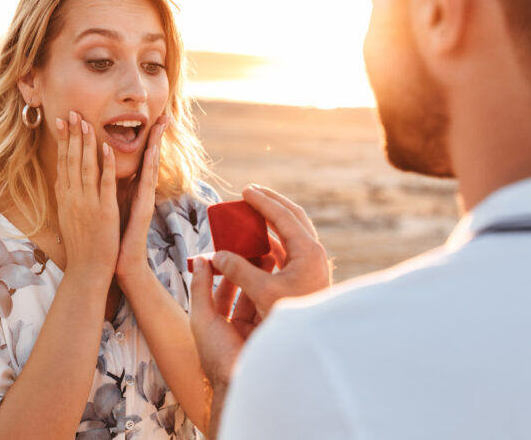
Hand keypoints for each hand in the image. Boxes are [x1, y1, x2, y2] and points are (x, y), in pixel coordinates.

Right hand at [55, 111, 118, 288]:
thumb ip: (69, 197)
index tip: (62, 122)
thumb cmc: (82, 245)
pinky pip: (104, 184)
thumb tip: (63, 181)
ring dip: (85, 143)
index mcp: (66, 197)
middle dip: (72, 134)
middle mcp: (73, 197)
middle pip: (71, 160)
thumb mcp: (70, 217)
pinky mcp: (104, 211)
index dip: (63, 141)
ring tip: (86, 122)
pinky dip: (105, 165)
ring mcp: (87, 203)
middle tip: (71, 112)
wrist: (88, 269)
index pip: (63, 163)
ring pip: (85, 167)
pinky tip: (106, 148)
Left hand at [114, 116, 167, 287]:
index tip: (152, 120)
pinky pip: (145, 184)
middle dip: (157, 138)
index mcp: (134, 190)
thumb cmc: (116, 237)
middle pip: (151, 159)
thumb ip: (115, 189)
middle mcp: (143, 192)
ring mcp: (146, 200)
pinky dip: (147, 167)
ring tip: (159, 126)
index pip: (141, 159)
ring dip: (154, 145)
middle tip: (165, 117)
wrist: (121, 263)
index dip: (147, 140)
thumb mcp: (114, 207)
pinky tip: (150, 152)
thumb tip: (109, 172)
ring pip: (151, 167)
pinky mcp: (144, 209)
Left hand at [189, 253, 273, 390]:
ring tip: (271, 258)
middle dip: (249, 273)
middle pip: (243, 293)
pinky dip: (275, 292)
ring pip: (259, 298)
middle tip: (257, 252)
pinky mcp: (272, 332)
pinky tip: (279, 276)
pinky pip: (273, 307)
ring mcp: (256, 330)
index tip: (232, 253)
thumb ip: (200, 288)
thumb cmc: (217, 354)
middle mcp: (237, 327)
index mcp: (218, 325)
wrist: (241, 380)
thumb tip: (200, 260)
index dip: (226, 273)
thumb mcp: (202, 317)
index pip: (222, 292)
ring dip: (263, 279)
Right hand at [210, 184, 330, 318]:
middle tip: (250, 192)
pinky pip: (287, 249)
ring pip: (291, 232)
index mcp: (308, 252)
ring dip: (270, 222)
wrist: (310, 340)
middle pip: (293, 217)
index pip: (284, 216)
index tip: (245, 191)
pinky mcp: (305, 275)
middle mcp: (313, 253)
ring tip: (250, 213)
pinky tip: (254, 242)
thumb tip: (217, 255)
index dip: (263, 202)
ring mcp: (311, 264)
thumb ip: (239, 270)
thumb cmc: (290, 317)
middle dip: (271, 203)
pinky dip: (270, 241)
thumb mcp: (262, 292)